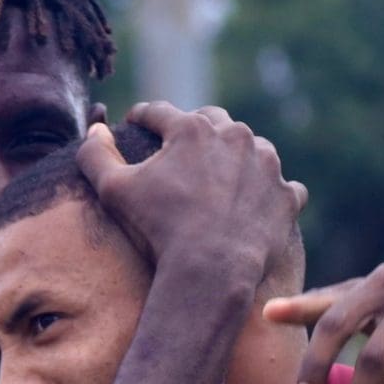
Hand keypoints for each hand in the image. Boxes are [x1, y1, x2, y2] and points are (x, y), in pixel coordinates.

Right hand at [78, 101, 307, 289]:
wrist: (212, 270)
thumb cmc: (158, 229)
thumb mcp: (113, 191)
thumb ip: (96, 154)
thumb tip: (95, 129)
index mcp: (192, 128)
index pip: (160, 112)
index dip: (142, 117)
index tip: (135, 123)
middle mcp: (236, 136)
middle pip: (212, 121)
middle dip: (195, 130)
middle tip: (183, 149)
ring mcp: (267, 165)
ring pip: (252, 148)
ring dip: (238, 157)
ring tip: (224, 176)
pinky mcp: (287, 195)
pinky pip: (282, 187)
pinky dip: (269, 193)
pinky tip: (257, 204)